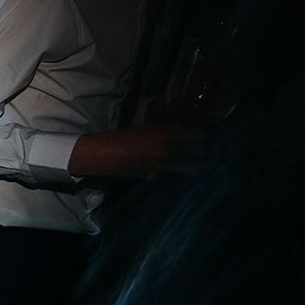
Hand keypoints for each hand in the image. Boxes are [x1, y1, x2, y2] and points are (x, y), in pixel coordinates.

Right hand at [67, 126, 209, 179]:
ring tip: (197, 162)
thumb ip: (165, 129)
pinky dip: (180, 172)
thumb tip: (182, 130)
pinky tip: (179, 169)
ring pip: (194, 168)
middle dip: (202, 150)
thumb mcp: (144, 128)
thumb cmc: (120, 138)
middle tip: (199, 148)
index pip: (199, 135)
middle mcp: (168, 151)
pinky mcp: (156, 176)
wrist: (101, 155)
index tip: (201, 136)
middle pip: (200, 151)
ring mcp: (163, 166)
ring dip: (197, 164)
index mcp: (166, 135)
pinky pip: (176, 174)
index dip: (203, 135)